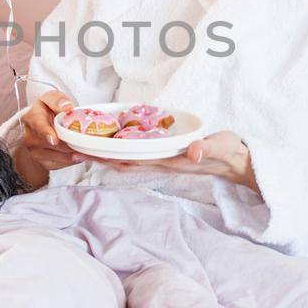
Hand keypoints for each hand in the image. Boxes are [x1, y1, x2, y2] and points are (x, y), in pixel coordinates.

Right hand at [11, 90, 83, 189]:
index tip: (54, 139)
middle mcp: (31, 137)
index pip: (39, 127)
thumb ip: (57, 100)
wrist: (40, 126)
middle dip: (71, 144)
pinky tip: (79, 153)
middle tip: (87, 143)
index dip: (47, 133)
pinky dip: (73, 160)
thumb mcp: (50, 98)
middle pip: (53, 145)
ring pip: (60, 156)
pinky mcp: (43, 162)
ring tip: (86, 148)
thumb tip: (67, 107)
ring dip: (75, 153)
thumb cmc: (46, 111)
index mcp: (32, 118)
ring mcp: (36, 152)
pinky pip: (62, 164)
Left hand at [80, 130, 256, 191]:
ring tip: (82, 148)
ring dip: (105, 155)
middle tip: (71, 149)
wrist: (237, 162)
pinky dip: (120, 151)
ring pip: (127, 159)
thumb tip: (190, 152)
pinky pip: (137, 155)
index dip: (108, 157)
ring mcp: (163, 160)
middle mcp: (161, 162)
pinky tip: (110, 145)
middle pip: (122, 161)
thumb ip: (206, 148)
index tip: (86, 152)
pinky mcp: (166, 156)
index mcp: (169, 160)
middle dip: (97, 157)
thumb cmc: (229, 152)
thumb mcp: (221, 146)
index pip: (131, 159)